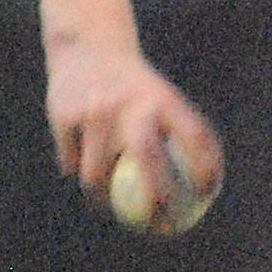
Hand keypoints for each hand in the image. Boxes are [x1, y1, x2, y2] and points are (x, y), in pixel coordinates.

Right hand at [46, 44, 223, 212]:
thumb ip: (181, 138)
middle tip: (159, 225)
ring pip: (97, 176)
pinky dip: (77, 170)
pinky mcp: (65, 115)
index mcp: (163, 98)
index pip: (193, 136)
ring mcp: (96, 109)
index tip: (206, 197)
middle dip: (156, 197)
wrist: (89, 46)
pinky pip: (72, 164)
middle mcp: (132, 102)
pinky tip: (79, 164)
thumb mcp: (162, 100)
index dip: (205, 168)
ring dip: (102, 197)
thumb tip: (202, 194)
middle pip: (146, 159)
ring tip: (107, 204)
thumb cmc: (137, 87)